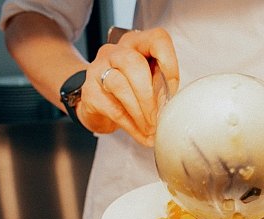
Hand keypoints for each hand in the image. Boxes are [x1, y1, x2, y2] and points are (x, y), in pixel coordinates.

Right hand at [78, 28, 178, 145]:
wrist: (95, 104)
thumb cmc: (127, 89)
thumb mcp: (147, 81)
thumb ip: (160, 85)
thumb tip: (171, 105)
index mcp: (135, 43)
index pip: (156, 39)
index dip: (169, 63)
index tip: (172, 89)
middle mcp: (114, 52)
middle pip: (134, 63)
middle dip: (150, 94)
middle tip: (158, 116)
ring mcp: (98, 70)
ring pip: (120, 85)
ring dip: (140, 112)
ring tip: (151, 129)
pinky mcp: (90, 93)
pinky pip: (113, 109)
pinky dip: (131, 125)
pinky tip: (141, 134)